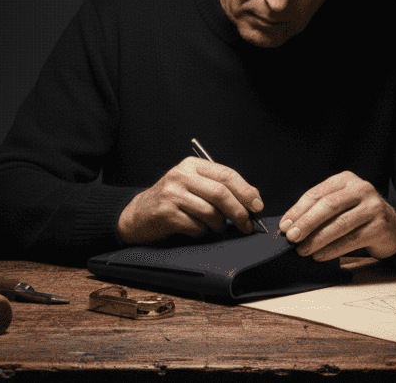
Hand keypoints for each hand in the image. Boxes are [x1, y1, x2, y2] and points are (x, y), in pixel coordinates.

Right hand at [117, 156, 263, 243]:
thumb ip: (219, 187)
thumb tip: (252, 199)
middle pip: (221, 193)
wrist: (138, 213)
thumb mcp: (194, 184)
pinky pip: (196, 226)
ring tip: (215, 226)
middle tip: (247, 225)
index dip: (246, 191)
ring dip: (219, 225)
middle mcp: (181, 176)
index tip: (257, 206)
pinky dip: (201, 231)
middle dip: (239, 212)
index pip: (226, 175)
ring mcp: (172, 194)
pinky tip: (195, 228)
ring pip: (210, 212)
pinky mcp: (166, 213)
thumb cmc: (172, 200)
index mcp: (192, 165)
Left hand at [280, 171, 395, 260]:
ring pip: (340, 224)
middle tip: (291, 237)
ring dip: (317, 239)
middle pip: (328, 206)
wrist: (391, 226)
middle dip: (306, 223)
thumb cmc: (357, 215)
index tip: (284, 225)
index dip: (298, 210)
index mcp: (346, 180)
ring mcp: (373, 207)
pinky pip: (352, 239)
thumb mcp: (340, 204)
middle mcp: (361, 189)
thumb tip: (289, 225)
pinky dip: (332, 249)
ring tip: (303, 250)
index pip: (317, 194)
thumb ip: (318, 210)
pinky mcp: (380, 226)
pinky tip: (320, 256)